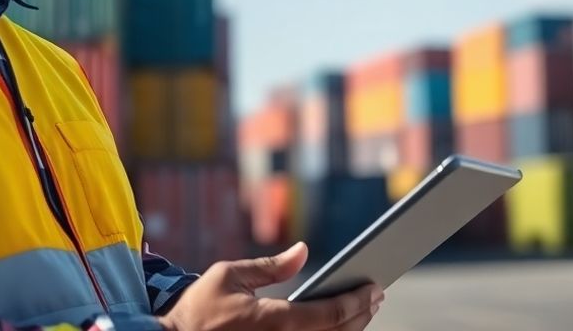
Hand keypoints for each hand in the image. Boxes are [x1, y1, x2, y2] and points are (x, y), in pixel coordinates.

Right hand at [159, 242, 383, 330]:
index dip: (359, 300)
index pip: (333, 312)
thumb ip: (269, 266)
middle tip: (373, 296)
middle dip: (362, 314)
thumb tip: (303, 250)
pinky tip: (333, 326)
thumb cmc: (197, 312)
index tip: (375, 287)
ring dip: (350, 329)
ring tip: (358, 311)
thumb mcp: (228, 277)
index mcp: (276, 321)